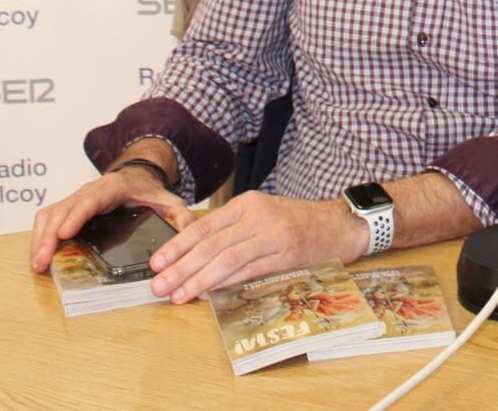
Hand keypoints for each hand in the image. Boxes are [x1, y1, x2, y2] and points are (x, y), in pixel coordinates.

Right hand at [28, 168, 193, 274]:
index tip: (64, 233)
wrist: (138, 174)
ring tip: (37, 264)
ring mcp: (76, 198)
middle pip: (63, 210)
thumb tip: (188, 232)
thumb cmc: (149, 190)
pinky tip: (39, 255)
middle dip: (49, 236)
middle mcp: (89, 191)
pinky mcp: (69, 207)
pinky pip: (48, 218)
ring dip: (40, 238)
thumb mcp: (169, 201)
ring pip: (50, 214)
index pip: (90, 201)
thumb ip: (180, 215)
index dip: (76, 216)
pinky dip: (40, 234)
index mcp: (112, 188)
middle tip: (42, 261)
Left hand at [145, 191, 361, 304]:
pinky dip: (226, 284)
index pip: (204, 226)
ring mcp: (274, 235)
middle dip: (180, 267)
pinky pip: (250, 272)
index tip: (157, 263)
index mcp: (248, 203)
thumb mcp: (263, 214)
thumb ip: (233, 230)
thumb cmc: (298, 222)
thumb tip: (193, 255)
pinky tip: (208, 294)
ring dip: (198, 280)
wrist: (341, 224)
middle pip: (211, 244)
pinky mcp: (287, 255)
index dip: (177, 246)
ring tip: (177, 295)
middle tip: (158, 285)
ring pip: (227, 259)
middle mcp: (259, 215)